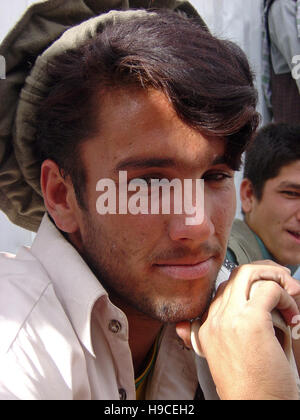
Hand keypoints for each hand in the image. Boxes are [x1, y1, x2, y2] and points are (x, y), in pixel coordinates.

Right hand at [177, 261, 299, 399]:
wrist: (255, 410)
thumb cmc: (250, 389)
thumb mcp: (226, 359)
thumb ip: (216, 334)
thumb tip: (204, 318)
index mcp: (206, 329)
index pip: (225, 288)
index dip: (250, 286)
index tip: (268, 295)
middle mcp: (214, 320)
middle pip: (236, 275)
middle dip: (264, 271)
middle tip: (283, 283)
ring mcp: (230, 318)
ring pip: (250, 273)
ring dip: (276, 278)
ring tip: (291, 294)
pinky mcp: (251, 321)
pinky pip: (270, 289)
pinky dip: (287, 298)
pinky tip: (293, 317)